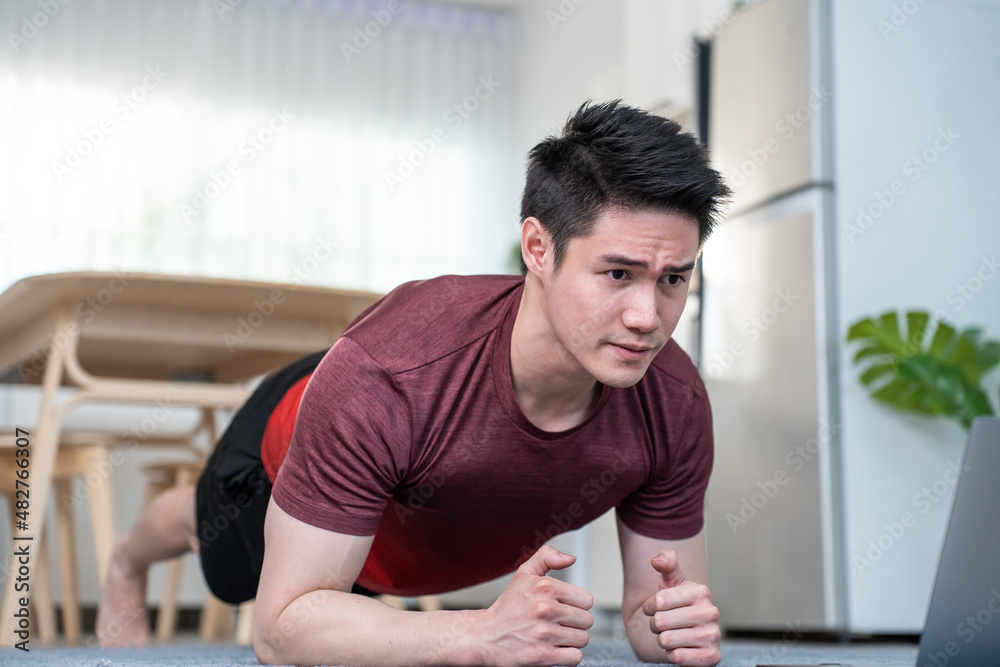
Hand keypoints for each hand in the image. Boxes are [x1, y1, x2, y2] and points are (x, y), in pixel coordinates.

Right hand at [477, 545, 593, 666]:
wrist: (485, 636)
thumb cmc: (507, 608)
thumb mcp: (523, 575)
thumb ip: (547, 558)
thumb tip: (571, 558)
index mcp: (545, 587)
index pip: (586, 599)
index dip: (577, 605)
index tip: (565, 608)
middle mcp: (545, 609)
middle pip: (587, 620)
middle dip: (575, 623)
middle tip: (559, 623)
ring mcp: (545, 634)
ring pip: (582, 639)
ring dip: (571, 640)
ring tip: (556, 636)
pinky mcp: (543, 656)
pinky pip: (575, 657)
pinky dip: (568, 656)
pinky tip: (555, 649)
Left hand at [641, 550, 720, 665]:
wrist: (690, 633)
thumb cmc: (677, 605)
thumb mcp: (671, 582)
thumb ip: (666, 564)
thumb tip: (657, 560)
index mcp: (701, 592)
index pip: (659, 601)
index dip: (649, 606)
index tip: (654, 608)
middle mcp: (711, 613)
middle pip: (660, 621)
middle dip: (655, 625)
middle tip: (663, 624)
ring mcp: (713, 635)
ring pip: (666, 640)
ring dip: (662, 640)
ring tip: (672, 634)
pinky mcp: (712, 657)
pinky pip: (677, 657)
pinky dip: (672, 654)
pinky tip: (681, 648)